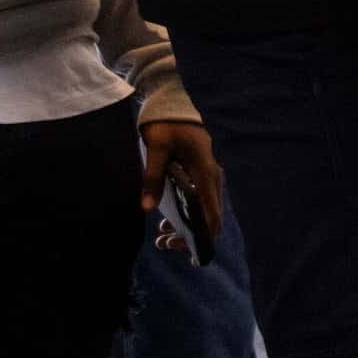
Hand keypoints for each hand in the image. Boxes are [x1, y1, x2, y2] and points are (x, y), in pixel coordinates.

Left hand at [139, 119, 222, 250]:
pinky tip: (165, 224)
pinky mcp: (200, 176)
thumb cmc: (166, 123)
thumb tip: (146, 208)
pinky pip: (198, 203)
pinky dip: (186, 216)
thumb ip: (152, 177)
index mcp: (205, 171)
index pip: (211, 211)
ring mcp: (207, 176)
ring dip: (186, 228)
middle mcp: (211, 177)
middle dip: (190, 236)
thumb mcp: (156, 148)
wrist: (172, 103)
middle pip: (209, 216)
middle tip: (165, 245)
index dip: (206, 235)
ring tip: (161, 240)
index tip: (195, 255)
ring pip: (203, 211)